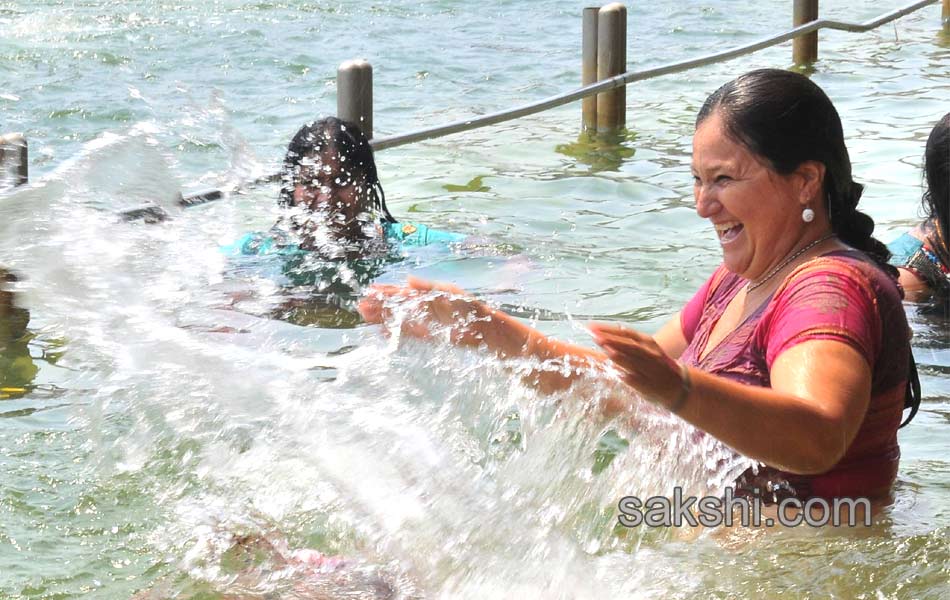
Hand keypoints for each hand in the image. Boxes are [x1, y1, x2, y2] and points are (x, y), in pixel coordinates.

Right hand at [359, 276, 489, 345]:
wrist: (485, 330)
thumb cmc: (470, 308)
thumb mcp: (450, 293)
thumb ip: (428, 287)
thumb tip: (407, 279)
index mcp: (426, 294)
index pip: (401, 292)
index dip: (386, 291)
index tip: (369, 290)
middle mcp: (423, 308)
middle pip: (395, 306)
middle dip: (378, 306)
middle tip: (360, 306)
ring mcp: (424, 323)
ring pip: (397, 320)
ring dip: (382, 318)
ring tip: (365, 317)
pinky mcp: (428, 336)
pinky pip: (407, 334)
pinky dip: (394, 334)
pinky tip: (382, 334)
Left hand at [588, 322, 685, 409]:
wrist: (679, 386)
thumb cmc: (658, 365)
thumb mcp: (648, 348)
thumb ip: (631, 342)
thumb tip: (612, 331)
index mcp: (648, 343)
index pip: (627, 333)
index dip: (609, 330)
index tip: (592, 327)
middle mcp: (650, 354)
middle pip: (629, 346)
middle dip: (611, 340)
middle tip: (594, 336)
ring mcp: (651, 370)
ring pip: (634, 361)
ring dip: (619, 356)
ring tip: (605, 349)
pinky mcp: (650, 386)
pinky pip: (638, 381)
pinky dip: (628, 377)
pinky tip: (617, 374)